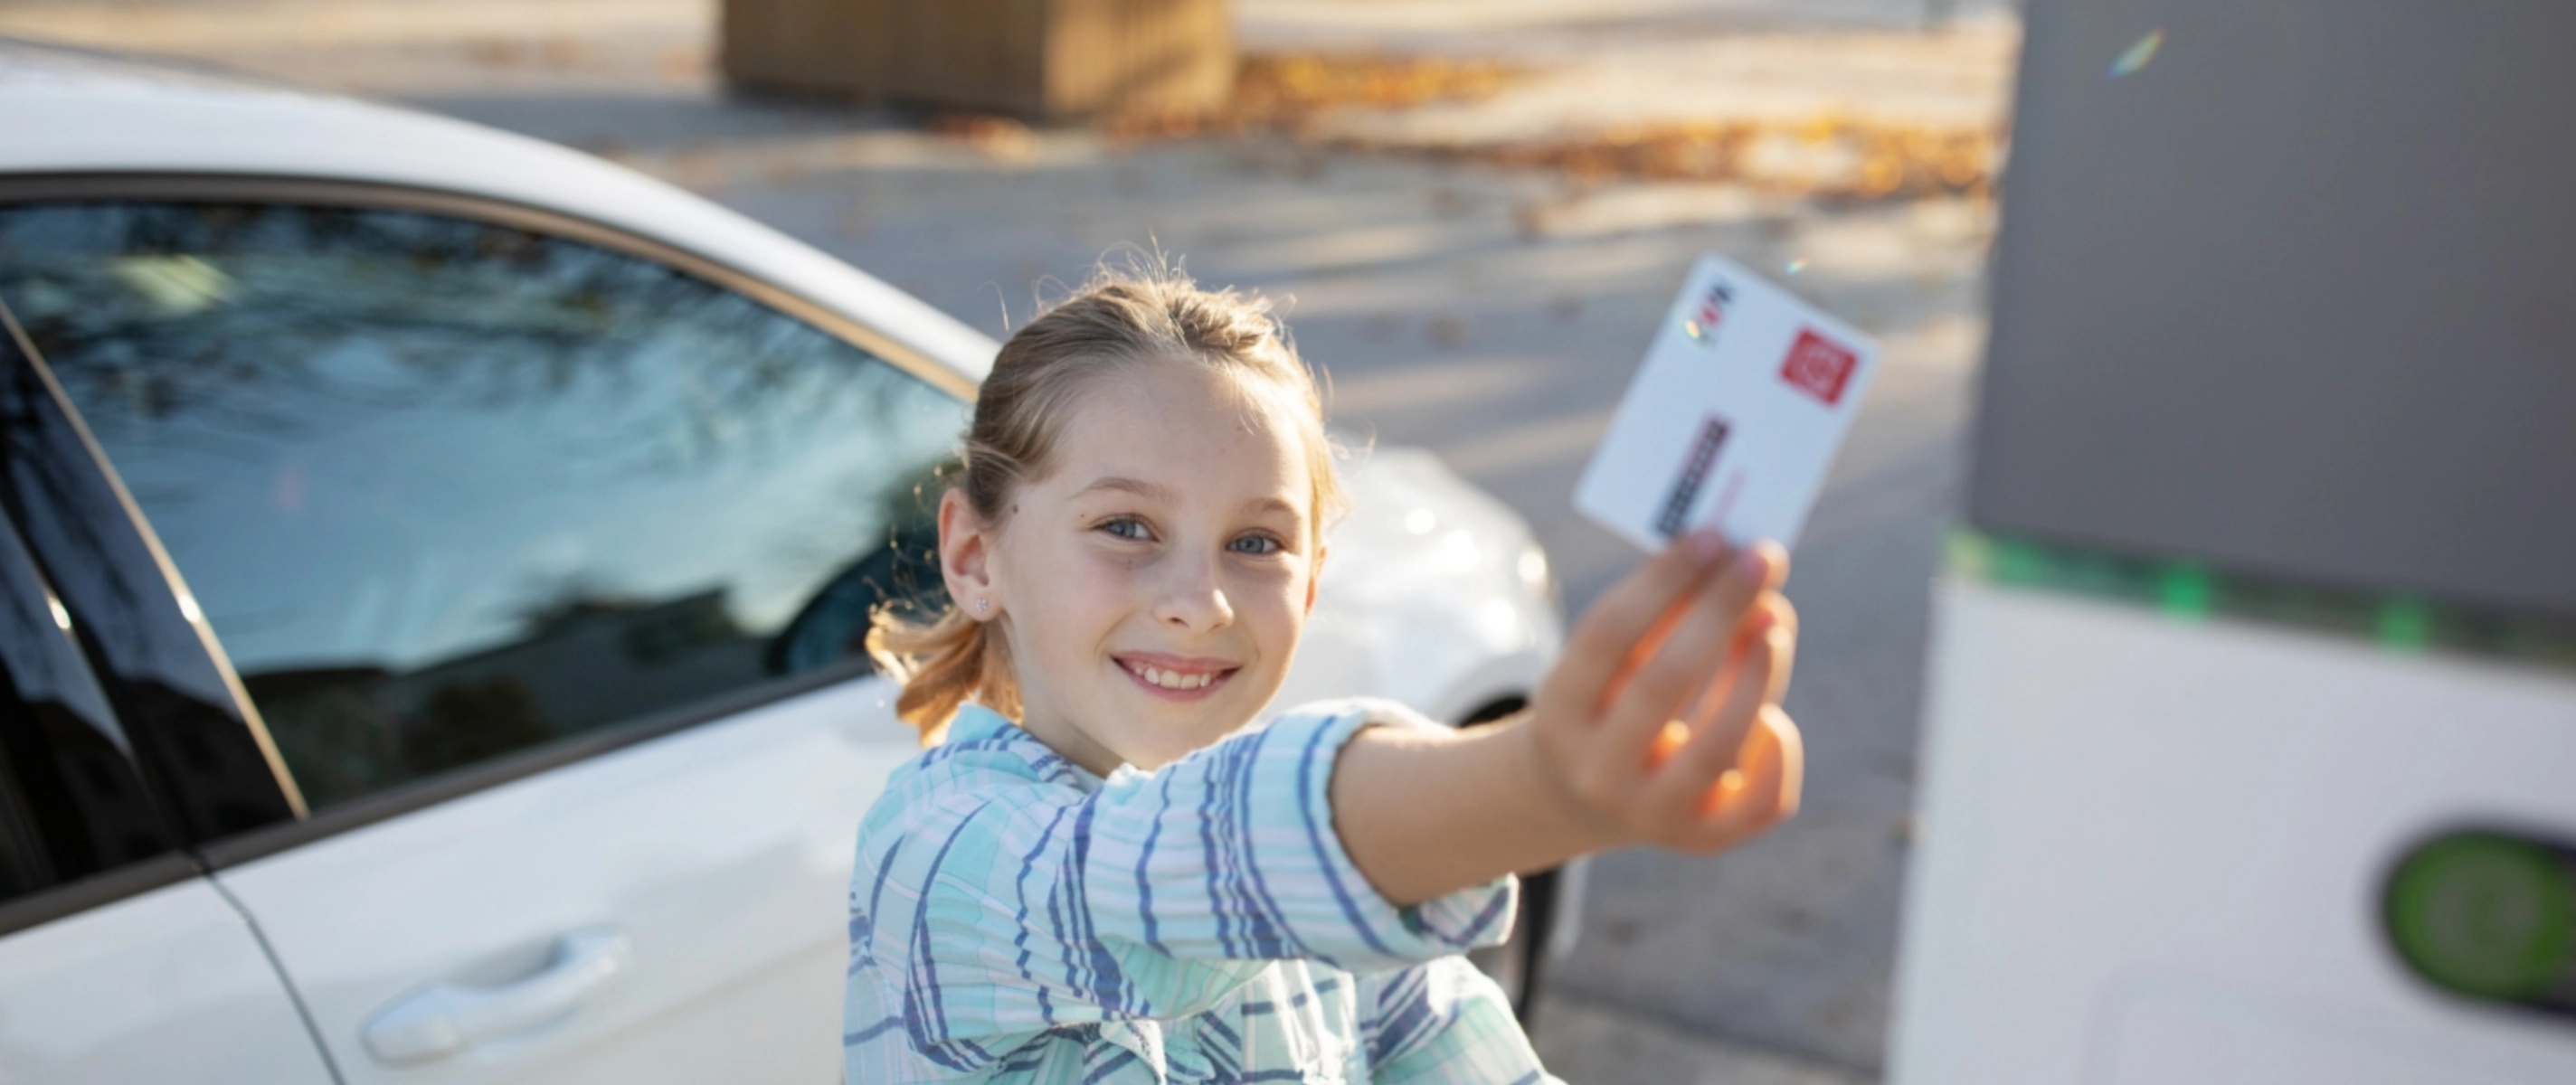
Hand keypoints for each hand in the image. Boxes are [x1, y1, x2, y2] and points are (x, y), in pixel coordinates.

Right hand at [1525, 529, 1802, 853]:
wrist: (1585, 796)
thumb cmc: (1609, 700)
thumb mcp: (1609, 661)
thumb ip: (1668, 616)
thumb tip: (1751, 577)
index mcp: (1560, 716)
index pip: (1607, 637)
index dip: (1662, 581)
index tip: (1711, 535)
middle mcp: (1599, 772)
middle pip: (1663, 685)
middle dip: (1719, 612)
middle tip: (1761, 556)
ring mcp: (1651, 815)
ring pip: (1719, 745)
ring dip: (1756, 674)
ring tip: (1775, 618)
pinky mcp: (1702, 840)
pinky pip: (1761, 800)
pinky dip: (1777, 747)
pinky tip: (1771, 711)